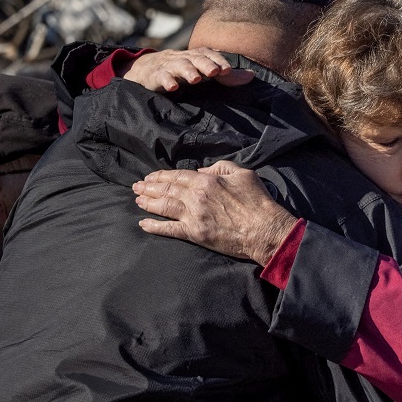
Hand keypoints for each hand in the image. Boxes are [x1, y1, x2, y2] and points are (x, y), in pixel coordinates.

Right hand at [123, 48, 254, 91]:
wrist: (146, 69)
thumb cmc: (181, 70)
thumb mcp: (203, 71)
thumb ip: (227, 75)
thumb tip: (252, 76)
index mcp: (196, 55)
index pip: (209, 54)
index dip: (218, 60)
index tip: (227, 71)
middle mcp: (184, 58)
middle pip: (196, 58)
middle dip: (206, 64)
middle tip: (215, 72)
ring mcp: (168, 66)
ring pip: (179, 65)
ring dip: (188, 71)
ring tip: (196, 79)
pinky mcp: (154, 76)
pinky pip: (161, 76)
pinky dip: (166, 81)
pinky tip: (173, 87)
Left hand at [132, 160, 297, 265]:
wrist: (264, 229)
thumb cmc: (257, 200)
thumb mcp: (244, 174)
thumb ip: (221, 167)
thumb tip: (202, 170)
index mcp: (206, 181)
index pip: (178, 176)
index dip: (162, 176)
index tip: (151, 176)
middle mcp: (195, 197)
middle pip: (166, 190)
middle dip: (149, 187)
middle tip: (137, 187)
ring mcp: (193, 216)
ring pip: (164, 207)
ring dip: (148, 202)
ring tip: (137, 200)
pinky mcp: (195, 233)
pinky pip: (169, 229)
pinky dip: (154, 226)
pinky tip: (143, 223)